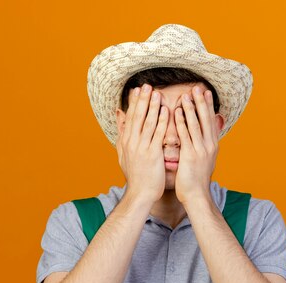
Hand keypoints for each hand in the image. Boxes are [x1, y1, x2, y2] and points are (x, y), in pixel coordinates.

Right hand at [115, 84, 168, 203]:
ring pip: (147, 122)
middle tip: (146, 85)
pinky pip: (158, 134)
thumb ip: (122, 134)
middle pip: (137, 117)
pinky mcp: (152, 154)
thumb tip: (119, 117)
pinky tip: (166, 111)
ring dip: (152, 106)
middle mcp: (132, 143)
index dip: (133, 103)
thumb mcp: (123, 154)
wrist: (140, 193)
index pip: (129, 118)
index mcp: (126, 142)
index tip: (136, 89)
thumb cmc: (136, 176)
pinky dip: (161, 121)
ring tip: (156, 92)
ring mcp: (142, 148)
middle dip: (142, 100)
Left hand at [174, 86, 219, 205]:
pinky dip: (181, 122)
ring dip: (191, 108)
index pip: (210, 121)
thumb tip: (203, 138)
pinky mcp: (191, 155)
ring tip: (186, 94)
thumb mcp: (203, 161)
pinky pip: (186, 135)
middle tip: (198, 87)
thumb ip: (202, 147)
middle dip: (201, 102)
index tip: (205, 92)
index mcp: (212, 145)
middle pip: (206, 119)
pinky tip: (176, 112)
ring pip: (196, 124)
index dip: (208, 106)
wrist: (197, 196)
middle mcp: (209, 145)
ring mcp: (201, 150)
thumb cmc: (196, 180)